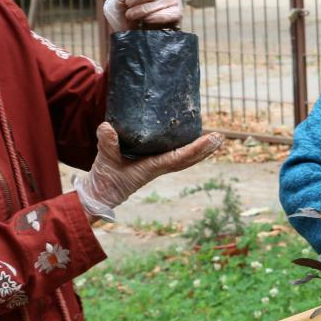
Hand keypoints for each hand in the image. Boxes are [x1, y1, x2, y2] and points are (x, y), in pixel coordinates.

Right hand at [74, 123, 222, 217]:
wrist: (100, 194)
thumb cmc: (105, 178)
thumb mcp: (105, 159)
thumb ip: (107, 143)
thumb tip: (108, 126)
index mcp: (151, 167)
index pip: (179, 157)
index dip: (196, 148)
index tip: (211, 139)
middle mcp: (158, 167)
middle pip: (188, 159)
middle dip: (205, 149)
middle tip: (220, 137)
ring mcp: (157, 167)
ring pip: (184, 159)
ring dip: (199, 150)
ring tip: (214, 138)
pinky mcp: (151, 164)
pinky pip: (175, 156)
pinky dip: (187, 149)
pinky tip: (191, 140)